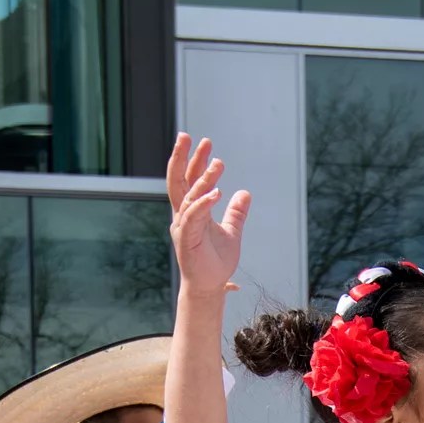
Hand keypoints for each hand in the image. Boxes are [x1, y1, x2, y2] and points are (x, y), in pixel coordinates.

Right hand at [166, 132, 248, 294]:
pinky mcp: (186, 239)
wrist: (210, 287)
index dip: (194, 161)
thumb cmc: (216, 261)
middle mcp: (183, 215)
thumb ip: (236, 212)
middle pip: (178, 181)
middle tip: (187, 136)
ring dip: (203, 178)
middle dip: (182, 158)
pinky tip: (217, 192)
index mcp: (192, 211)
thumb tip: (245, 193)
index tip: (204, 143)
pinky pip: (193, 216)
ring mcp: (183, 226)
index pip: (189, 180)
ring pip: (189, 196)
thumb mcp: (232, 231)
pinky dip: (204, 203)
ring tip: (218, 163)